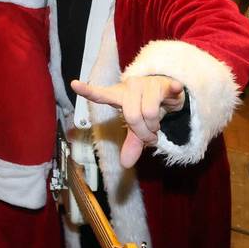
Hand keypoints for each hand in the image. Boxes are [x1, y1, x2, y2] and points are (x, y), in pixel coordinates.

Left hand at [71, 75, 186, 167]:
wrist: (166, 92)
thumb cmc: (146, 107)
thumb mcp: (137, 126)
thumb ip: (132, 143)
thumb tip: (125, 164)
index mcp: (118, 96)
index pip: (101, 95)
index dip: (88, 91)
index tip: (74, 85)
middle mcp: (130, 86)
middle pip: (132, 116)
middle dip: (144, 133)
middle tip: (150, 136)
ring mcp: (147, 83)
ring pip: (149, 112)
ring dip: (156, 126)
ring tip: (156, 125)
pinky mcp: (164, 83)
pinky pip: (169, 89)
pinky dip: (173, 92)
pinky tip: (175, 89)